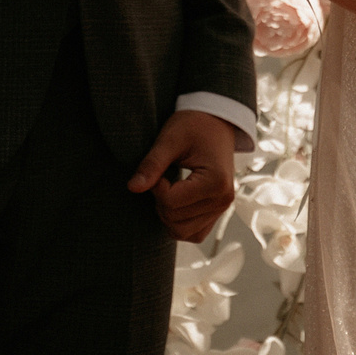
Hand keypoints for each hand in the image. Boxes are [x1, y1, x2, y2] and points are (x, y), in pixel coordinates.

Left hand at [129, 109, 237, 241]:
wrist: (215, 120)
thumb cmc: (194, 125)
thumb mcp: (170, 139)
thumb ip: (152, 165)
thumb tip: (133, 187)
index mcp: (216, 181)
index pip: (171, 203)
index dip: (156, 187)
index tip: (158, 168)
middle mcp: (223, 199)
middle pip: (175, 221)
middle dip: (160, 202)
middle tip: (162, 177)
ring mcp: (222, 208)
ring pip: (182, 233)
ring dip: (167, 215)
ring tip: (169, 189)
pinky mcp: (217, 212)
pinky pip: (194, 234)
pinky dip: (179, 223)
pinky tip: (175, 201)